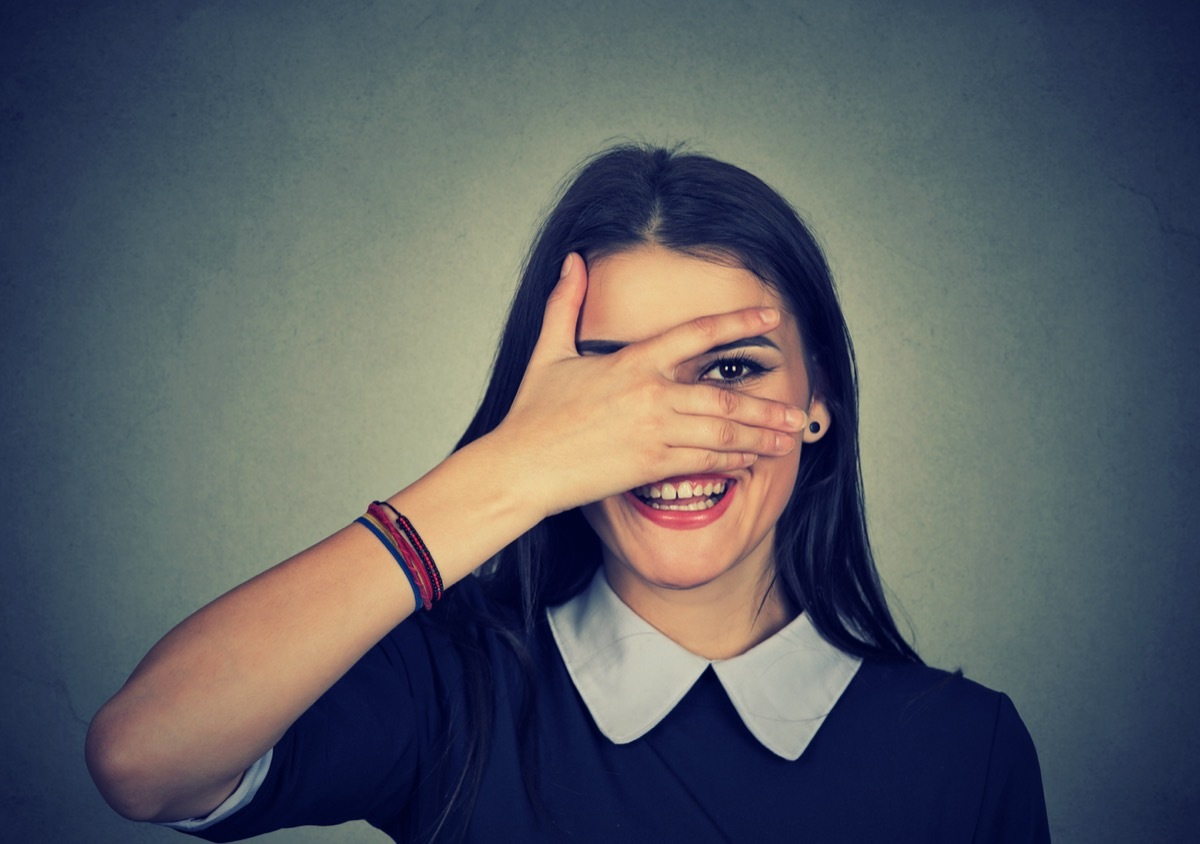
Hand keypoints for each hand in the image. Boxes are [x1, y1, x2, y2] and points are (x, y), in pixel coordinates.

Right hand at [488, 253, 806, 516]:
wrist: (520, 467)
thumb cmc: (532, 413)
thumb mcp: (548, 351)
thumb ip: (565, 303)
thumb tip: (572, 260)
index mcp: (632, 362)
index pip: (697, 334)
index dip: (738, 323)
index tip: (770, 319)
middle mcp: (650, 395)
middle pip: (723, 396)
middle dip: (765, 405)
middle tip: (797, 411)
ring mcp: (653, 432)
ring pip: (721, 432)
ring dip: (759, 436)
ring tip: (786, 439)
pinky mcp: (650, 466)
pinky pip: (703, 462)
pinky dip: (732, 461)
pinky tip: (750, 462)